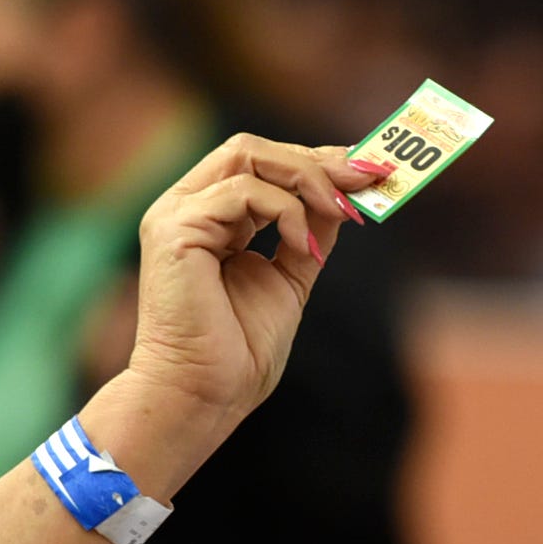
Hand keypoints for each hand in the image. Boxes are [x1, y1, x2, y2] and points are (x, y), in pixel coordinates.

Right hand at [129, 133, 378, 421]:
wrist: (204, 395)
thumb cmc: (239, 349)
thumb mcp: (291, 275)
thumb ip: (310, 231)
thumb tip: (344, 196)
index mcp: (211, 217)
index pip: (262, 162)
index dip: (317, 159)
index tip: (367, 169)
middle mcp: (188, 206)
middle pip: (253, 148)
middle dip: (317, 159)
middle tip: (366, 177)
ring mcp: (176, 214)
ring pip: (248, 156)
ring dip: (307, 179)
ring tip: (341, 212)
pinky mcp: (174, 229)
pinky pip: (241, 191)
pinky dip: (284, 210)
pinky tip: (303, 246)